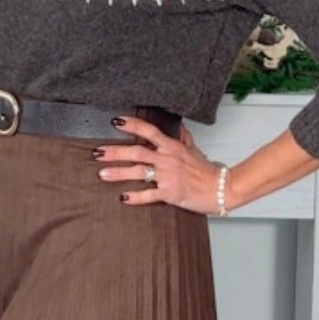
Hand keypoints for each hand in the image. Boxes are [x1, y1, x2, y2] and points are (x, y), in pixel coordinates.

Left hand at [93, 117, 228, 213]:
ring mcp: (168, 177)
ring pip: (139, 172)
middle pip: (138, 152)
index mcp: (172, 147)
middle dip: (115, 152)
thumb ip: (183, 139)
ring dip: (119, 173)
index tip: (116, 122)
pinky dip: (135, 197)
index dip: (133, 125)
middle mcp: (168, 160)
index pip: (150, 131)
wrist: (220, 189)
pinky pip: (149, 195)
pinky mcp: (169, 193)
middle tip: (97, 152)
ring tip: (102, 174)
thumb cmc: (207, 171)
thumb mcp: (194, 150)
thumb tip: (179, 127)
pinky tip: (123, 198)